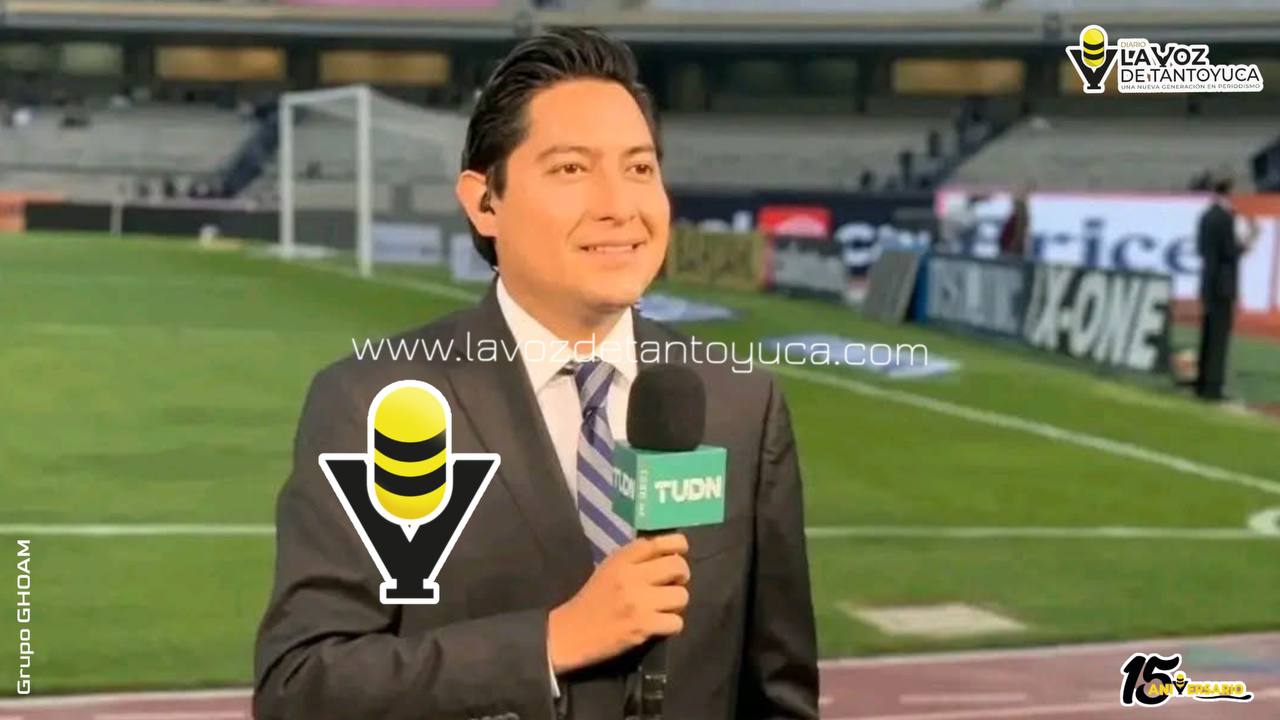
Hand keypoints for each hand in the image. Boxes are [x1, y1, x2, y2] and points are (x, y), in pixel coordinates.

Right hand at [546, 533, 689, 673]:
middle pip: (677, 566)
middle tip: (672, 585)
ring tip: (664, 608)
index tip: (680, 552)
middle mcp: (631, 577)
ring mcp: (639, 603)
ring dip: (676, 604)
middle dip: (682, 576)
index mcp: (621, 560)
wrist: (571, 633)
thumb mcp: (609, 569)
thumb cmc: (593, 600)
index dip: (678, 544)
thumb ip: (635, 559)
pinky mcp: (643, 627)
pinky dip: (671, 626)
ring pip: (681, 596)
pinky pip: (676, 622)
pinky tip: (660, 625)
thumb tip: (670, 554)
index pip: (658, 542)